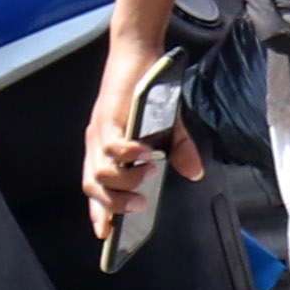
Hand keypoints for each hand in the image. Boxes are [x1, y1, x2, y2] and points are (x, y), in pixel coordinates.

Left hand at [80, 32, 195, 244]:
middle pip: (94, 188)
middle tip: (140, 205)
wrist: (139, 54)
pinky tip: (146, 154)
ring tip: (148, 174)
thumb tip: (195, 173)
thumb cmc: (148, 89)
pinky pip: (112, 147)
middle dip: (116, 204)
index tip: (106, 234)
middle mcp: (97, 145)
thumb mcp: (168, 125)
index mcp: (105, 149)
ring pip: (101, 173)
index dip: (99, 213)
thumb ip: (179, 150)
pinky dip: (128, 155)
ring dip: (125, 180)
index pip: (95, 189)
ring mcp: (100, 133)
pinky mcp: (109, 118)